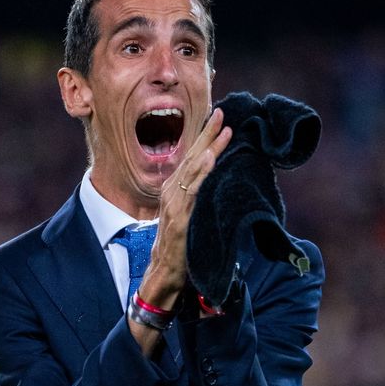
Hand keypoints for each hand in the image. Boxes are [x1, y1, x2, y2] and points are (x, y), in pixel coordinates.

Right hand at [140, 107, 231, 311]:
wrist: (163, 273)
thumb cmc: (178, 247)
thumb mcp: (187, 217)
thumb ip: (195, 199)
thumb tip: (210, 185)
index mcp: (175, 191)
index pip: (191, 159)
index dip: (204, 138)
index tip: (217, 119)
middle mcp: (172, 192)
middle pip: (192, 157)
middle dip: (207, 133)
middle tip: (222, 112)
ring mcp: (174, 204)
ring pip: (192, 170)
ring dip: (208, 147)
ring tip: (221, 129)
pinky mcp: (180, 218)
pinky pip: (191, 191)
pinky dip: (200, 173)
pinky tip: (210, 158)